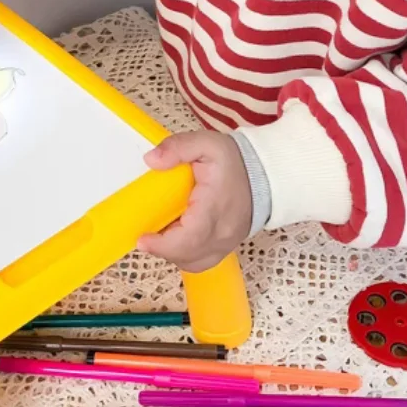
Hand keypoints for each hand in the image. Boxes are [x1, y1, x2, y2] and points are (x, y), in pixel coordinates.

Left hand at [139, 131, 252, 271]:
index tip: (142, 240)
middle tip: (145, 234)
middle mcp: (221, 233)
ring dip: (171, 254)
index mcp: (215, 208)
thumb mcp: (206, 144)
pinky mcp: (224, 247)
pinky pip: (200, 261)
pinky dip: (183, 255)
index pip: (190, 238)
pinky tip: (175, 238)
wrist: (264, 175)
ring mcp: (224, 244)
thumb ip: (178, 147)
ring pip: (192, 262)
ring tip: (160, 234)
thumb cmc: (234, 161)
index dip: (163, 245)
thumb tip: (151, 160)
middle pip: (187, 255)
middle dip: (161, 249)